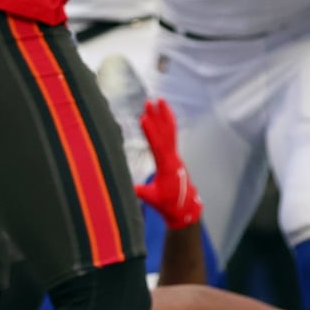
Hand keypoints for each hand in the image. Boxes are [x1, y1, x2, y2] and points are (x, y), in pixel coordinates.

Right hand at [133, 99, 202, 228]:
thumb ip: (140, 192)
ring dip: (164, 115)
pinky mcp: (173, 155)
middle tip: (149, 101)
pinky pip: (171, 136)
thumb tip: (125, 187)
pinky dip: (168, 123)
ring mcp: (175, 155)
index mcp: (167, 166)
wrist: (184, 209)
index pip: (158, 145)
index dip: (150, 131)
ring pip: (170, 131)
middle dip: (157, 116)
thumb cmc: (168, 204)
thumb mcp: (153, 199)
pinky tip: (163, 114)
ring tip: (159, 100)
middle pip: (165, 133)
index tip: (143, 118)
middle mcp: (173, 157)